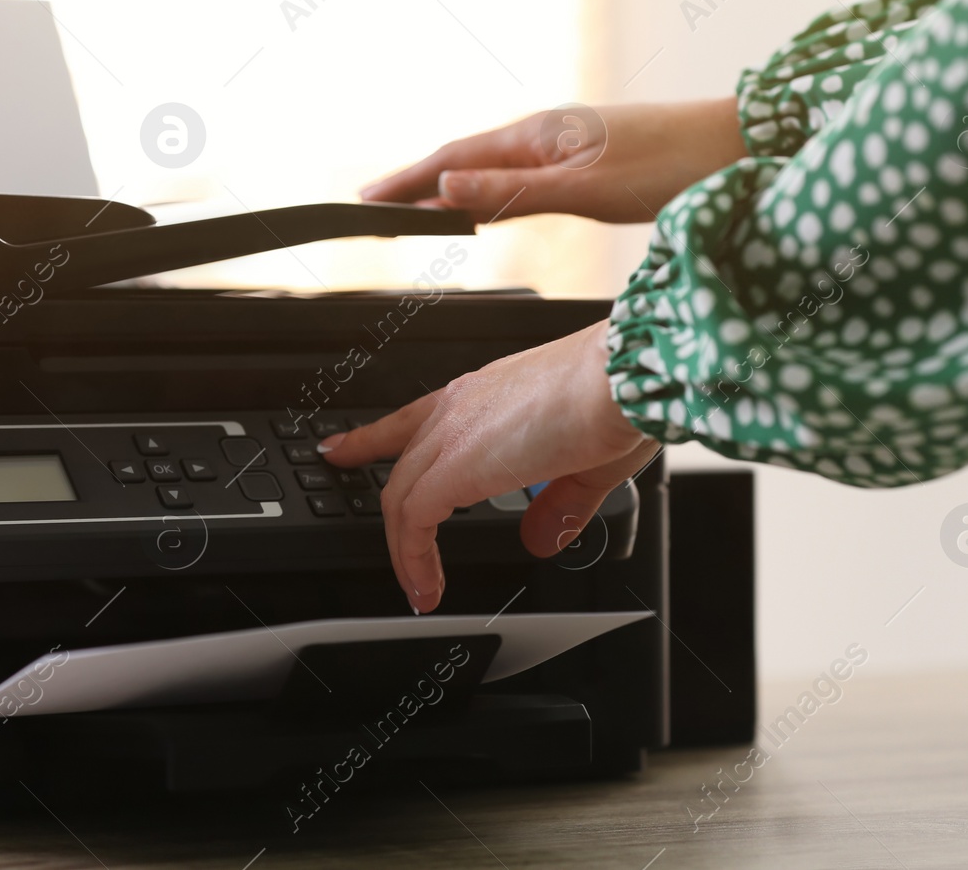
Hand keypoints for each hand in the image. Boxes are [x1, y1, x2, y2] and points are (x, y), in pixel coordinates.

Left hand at [319, 321, 660, 612]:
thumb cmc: (618, 402)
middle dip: (370, 481)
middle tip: (359, 505)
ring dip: (403, 545)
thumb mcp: (584, 466)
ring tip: (416, 586)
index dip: (374, 436)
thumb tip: (541, 538)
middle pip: (399, 456)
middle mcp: (461, 407)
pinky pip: (413, 520)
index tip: (342, 446)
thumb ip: (557, 505)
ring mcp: (453, 432)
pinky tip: (426, 588)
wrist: (625, 379)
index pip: (415, 417)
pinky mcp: (455, 464)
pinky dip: (413, 558)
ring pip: (401, 493)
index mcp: (486, 395)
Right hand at [360, 97, 744, 222]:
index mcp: (540, 135)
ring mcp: (571, 141)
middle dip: (417, 180)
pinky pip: (522, 170)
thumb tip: (448, 190)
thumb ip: (516, 193)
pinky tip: (492, 196)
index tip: (365, 200)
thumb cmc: (679, 165)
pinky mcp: (593, 155)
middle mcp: (550, 132)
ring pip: (494, 164)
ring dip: (451, 183)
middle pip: (466, 158)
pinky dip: (490, 185)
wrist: (747, 145)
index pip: (454, 160)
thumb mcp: (589, 189)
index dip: (407, 181)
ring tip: (416, 203)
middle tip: (374, 205)